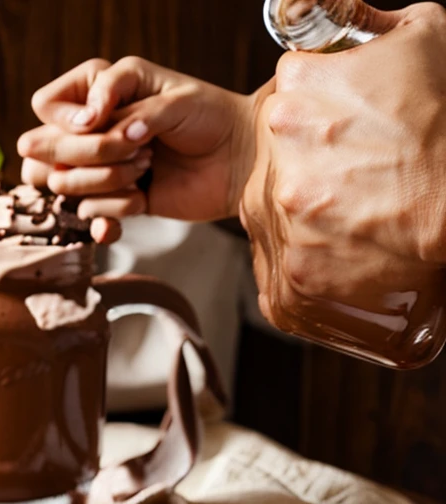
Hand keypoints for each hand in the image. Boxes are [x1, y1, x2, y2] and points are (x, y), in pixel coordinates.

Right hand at [18, 57, 261, 241]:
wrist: (239, 160)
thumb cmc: (210, 116)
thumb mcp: (174, 98)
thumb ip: (131, 108)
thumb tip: (94, 126)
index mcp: (100, 92)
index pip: (45, 105)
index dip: (64, 119)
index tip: (98, 121)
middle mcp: (92, 131)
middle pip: (43, 151)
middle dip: (88, 154)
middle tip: (134, 148)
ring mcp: (99, 169)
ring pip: (62, 184)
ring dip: (105, 181)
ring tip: (145, 168)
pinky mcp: (114, 202)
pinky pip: (89, 216)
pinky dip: (112, 215)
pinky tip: (139, 201)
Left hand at [242, 2, 445, 334]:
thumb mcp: (422, 44)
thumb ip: (371, 29)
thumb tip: (349, 19)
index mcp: (288, 105)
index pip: (283, 107)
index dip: (317, 118)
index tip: (342, 131)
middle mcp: (270, 170)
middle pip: (275, 172)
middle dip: (311, 176)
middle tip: (361, 180)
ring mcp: (277, 232)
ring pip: (276, 226)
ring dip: (310, 226)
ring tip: (361, 220)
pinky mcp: (289, 287)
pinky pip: (281, 281)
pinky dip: (310, 275)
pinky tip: (348, 259)